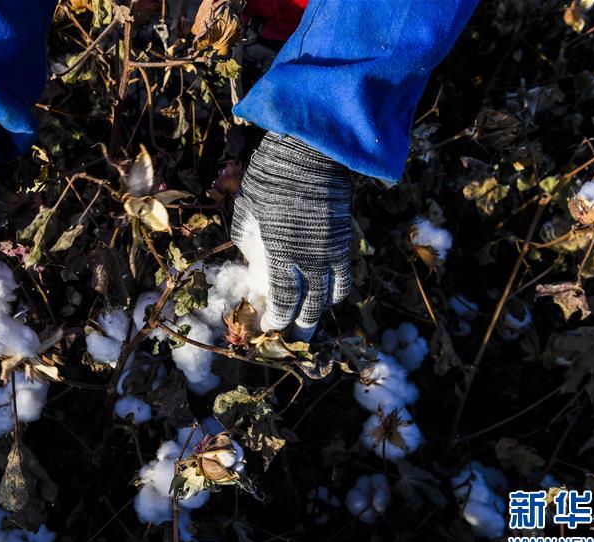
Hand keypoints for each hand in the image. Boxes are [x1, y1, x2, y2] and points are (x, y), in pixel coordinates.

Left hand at [231, 132, 351, 340]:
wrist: (312, 152)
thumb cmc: (271, 177)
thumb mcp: (247, 210)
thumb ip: (248, 241)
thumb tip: (252, 261)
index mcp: (281, 253)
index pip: (284, 300)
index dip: (278, 319)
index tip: (269, 327)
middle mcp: (311, 259)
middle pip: (311, 307)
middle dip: (300, 327)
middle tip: (291, 338)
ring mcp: (332, 251)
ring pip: (332, 297)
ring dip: (320, 312)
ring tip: (309, 319)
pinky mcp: (346, 241)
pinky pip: (345, 277)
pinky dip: (337, 291)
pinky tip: (327, 294)